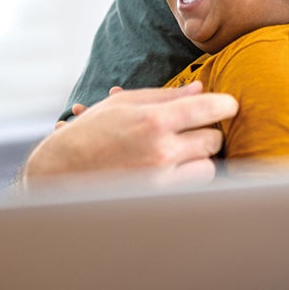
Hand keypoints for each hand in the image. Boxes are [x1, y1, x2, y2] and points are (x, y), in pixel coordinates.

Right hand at [22, 82, 236, 189]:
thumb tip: (201, 89)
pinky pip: (194, 188)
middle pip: (213, 138)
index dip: (226, 104)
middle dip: (209, 131)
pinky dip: (191, 177)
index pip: (209, 108)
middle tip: (197, 128)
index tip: (229, 105)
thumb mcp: (124, 104)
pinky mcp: (159, 201)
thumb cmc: (90, 134)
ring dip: (202, 157)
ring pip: (209, 166)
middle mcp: (161, 151)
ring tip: (182, 152)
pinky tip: (174, 169)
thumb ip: (166, 96)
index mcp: (153, 120)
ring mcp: (162, 181)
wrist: (59, 174)